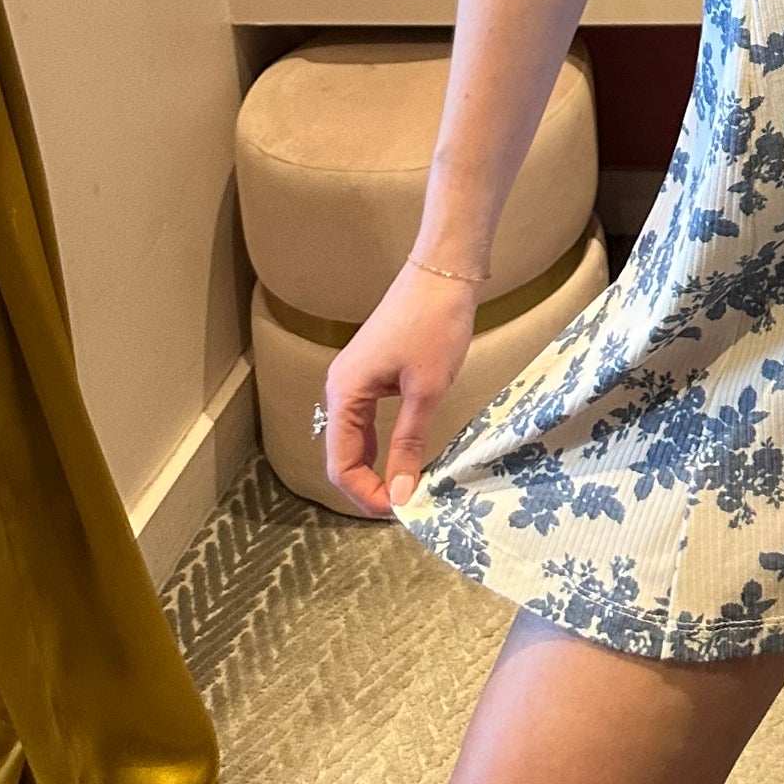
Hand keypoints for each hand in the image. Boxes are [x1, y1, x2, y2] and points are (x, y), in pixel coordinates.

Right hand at [321, 261, 478, 517]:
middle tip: (405, 505)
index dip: (366, 495)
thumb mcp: (426, 390)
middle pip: (342, 454)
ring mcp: (353, 379)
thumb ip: (409, 443)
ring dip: (374, 467)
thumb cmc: (435, 324)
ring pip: (353, 439)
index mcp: (344, 394)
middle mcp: (340, 388)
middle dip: (369, 486)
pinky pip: (366, 420)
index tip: (399, 512)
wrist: (443, 271)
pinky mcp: (371, 371)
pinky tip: (402, 456)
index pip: (341, 464)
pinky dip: (381, 444)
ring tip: (405, 488)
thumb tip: (399, 494)